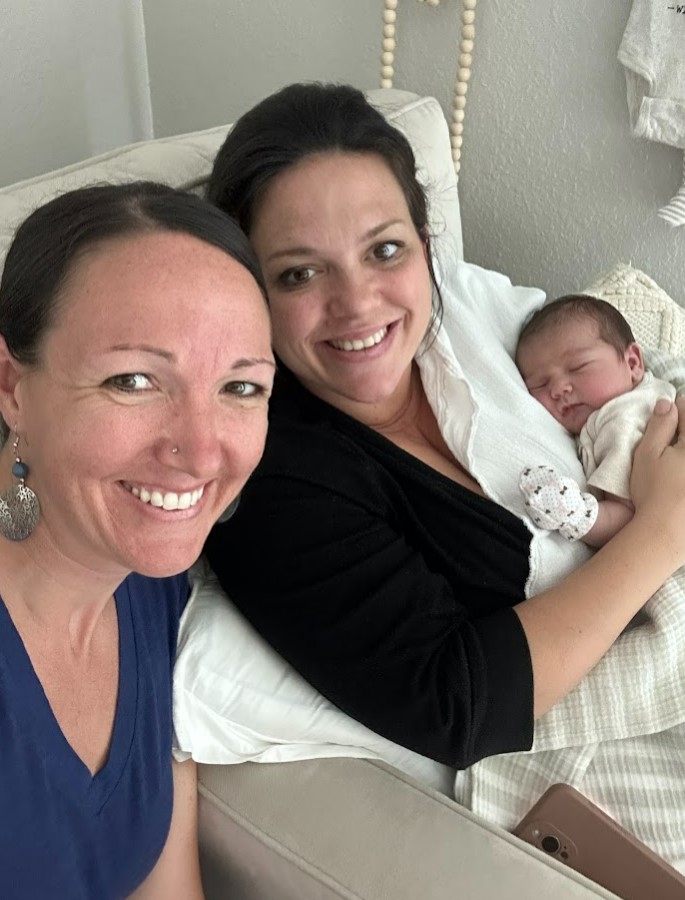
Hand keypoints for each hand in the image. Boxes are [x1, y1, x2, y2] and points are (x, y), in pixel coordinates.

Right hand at [631, 397, 684, 536]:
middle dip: (683, 433)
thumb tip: (667, 404)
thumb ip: (659, 426)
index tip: (668, 417)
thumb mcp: (647, 454)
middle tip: (673, 443)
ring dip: (681, 456)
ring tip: (675, 467)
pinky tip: (680, 482)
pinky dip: (683, 477)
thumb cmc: (654, 491)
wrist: (667, 532)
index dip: (676, 412)